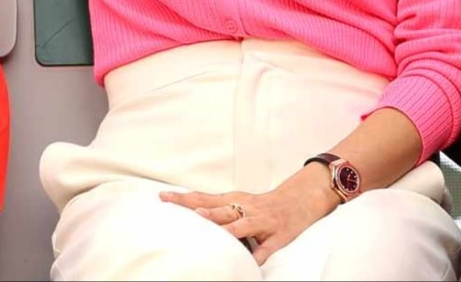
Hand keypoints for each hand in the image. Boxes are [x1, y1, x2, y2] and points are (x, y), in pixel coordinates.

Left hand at [159, 168, 336, 264]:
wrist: (297, 201)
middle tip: (188, 213)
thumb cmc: (260, 205)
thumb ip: (215, 208)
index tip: (163, 198)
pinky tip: (251, 263)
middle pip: (222, 209)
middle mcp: (246, 208)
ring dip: (230, 228)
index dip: (185, 199)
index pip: (204, 198)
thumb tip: (187, 211)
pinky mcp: (277, 236)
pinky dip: (258, 254)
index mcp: (233, 200)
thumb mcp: (237, 202)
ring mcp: (262, 222)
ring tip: (218, 232)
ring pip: (244, 225)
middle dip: (205, 211)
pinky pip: (266, 248)